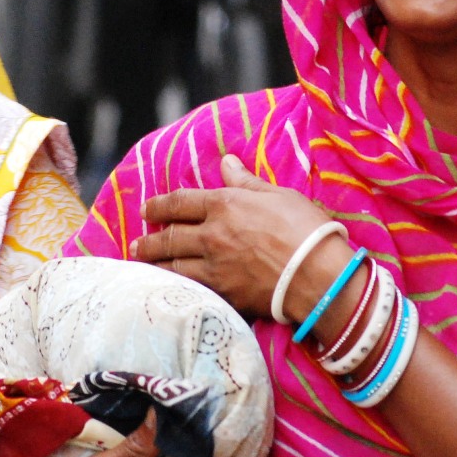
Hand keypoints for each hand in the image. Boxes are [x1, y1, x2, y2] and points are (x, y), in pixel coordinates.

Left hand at [133, 155, 347, 321]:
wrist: (319, 276)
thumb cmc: (306, 229)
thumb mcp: (278, 195)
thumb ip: (246, 181)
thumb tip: (225, 161)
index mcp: (225, 205)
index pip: (180, 202)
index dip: (160, 204)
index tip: (147, 208)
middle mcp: (212, 235)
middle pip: (169, 236)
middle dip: (149, 239)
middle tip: (137, 243)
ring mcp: (215, 268)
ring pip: (173, 265)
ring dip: (155, 264)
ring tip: (143, 264)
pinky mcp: (223, 294)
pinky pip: (190, 288)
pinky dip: (175, 285)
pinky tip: (169, 286)